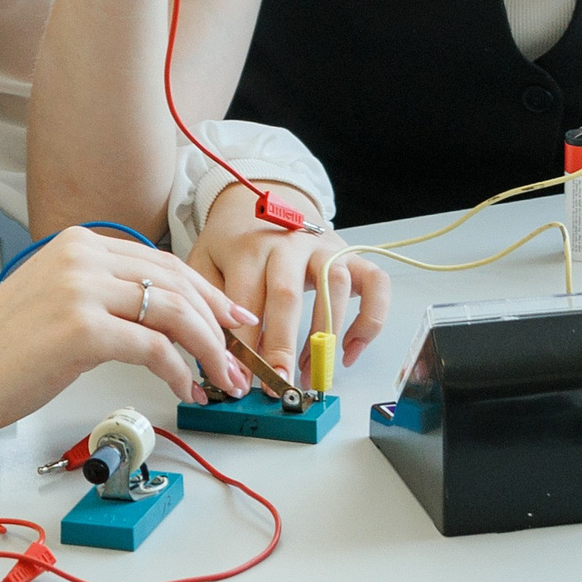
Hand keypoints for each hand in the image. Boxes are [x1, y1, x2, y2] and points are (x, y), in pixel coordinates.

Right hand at [0, 227, 259, 437]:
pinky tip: (186, 390)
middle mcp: (83, 255)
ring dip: (208, 351)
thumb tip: (163, 319)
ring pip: (173, 312)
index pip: (162, 262)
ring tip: (221, 381)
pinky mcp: (80, 329)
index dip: (206, 294)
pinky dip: (179, 372)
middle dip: (217, 324)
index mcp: (79, 243)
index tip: (233, 321)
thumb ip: (103, 295)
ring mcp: (81, 289)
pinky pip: (153, 348)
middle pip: (176, 283)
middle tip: (238, 359)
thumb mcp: (57, 301)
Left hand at [187, 183, 389, 382]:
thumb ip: (209, 303)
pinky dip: (370, 320)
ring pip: (335, 288)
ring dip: (325, 338)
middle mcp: (289, 244)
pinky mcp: (350, 254)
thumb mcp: (206, 260)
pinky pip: (375, 285)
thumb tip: (210, 353)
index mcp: (249, 247)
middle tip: (278, 385)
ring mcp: (324, 247)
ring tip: (310, 374)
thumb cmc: (236, 240)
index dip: (243, 344)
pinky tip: (350, 350)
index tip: (240, 380)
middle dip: (283, 346)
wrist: (266, 196)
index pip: (244, 299)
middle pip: (288, 295)